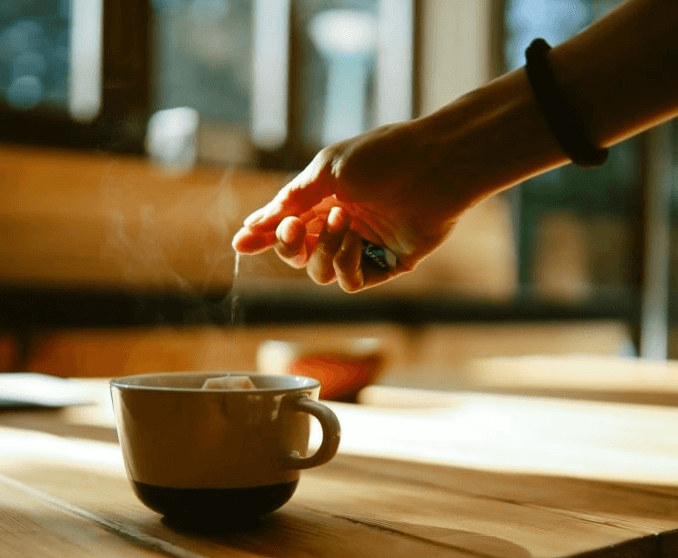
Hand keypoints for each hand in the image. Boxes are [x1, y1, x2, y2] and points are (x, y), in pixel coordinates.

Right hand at [232, 121, 466, 291]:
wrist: (436, 165)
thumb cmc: (384, 157)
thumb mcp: (328, 170)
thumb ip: (290, 200)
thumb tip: (250, 226)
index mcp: (324, 199)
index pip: (285, 227)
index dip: (263, 237)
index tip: (241, 242)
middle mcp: (341, 226)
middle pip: (298, 256)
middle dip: (289, 245)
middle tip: (294, 229)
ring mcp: (364, 247)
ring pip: (321, 273)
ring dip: (323, 251)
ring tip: (343, 222)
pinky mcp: (388, 263)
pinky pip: (352, 281)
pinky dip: (346, 264)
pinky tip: (356, 240)